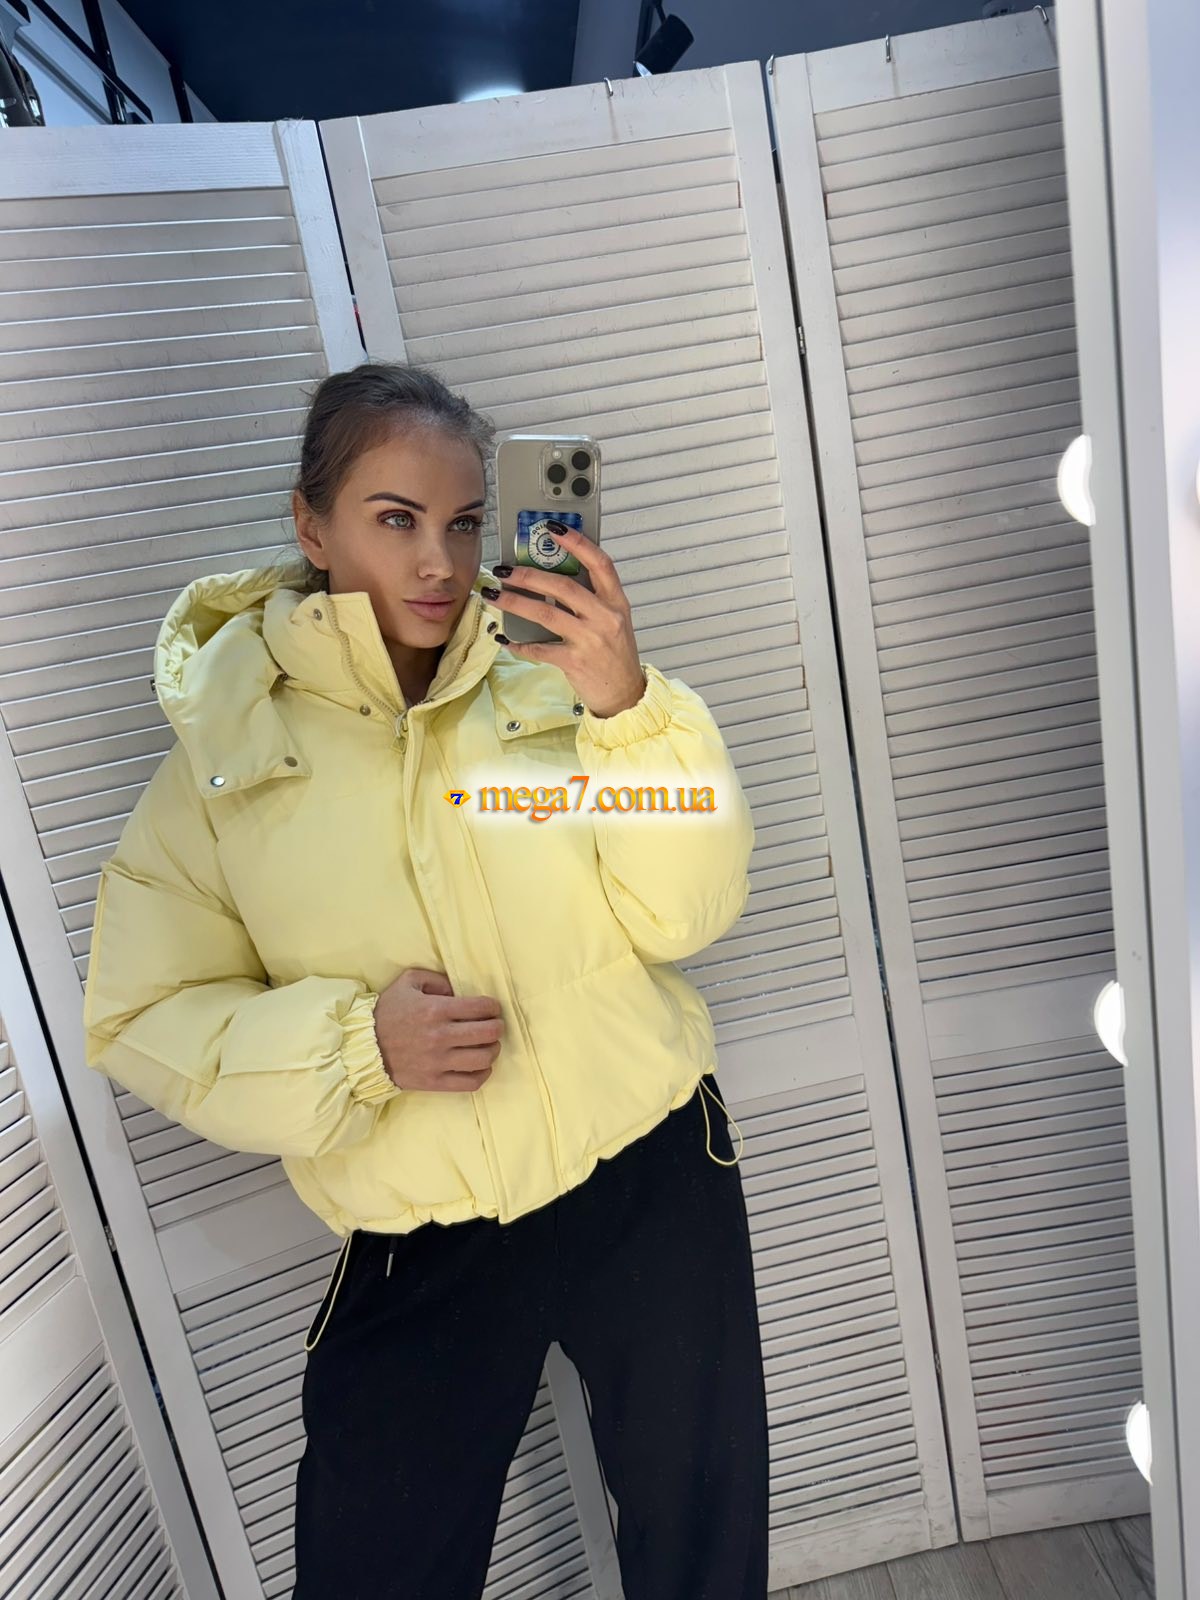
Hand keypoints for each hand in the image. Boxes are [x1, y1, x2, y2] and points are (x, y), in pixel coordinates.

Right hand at [373, 968, 503, 1091]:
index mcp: (435, 1009)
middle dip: (498, 1026)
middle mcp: (440, 1036)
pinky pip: (471, 1082)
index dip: (493, 1006)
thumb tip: (459, 990)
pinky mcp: (434, 1082)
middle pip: (488, 1033)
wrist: (363, 1048)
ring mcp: (438, 1062)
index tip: (492, 1008)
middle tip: (494, 1025)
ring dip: (493, 1049)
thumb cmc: (387, 1013)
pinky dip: (483, 1074)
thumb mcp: (408, 982)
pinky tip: (481, 1065)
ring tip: (489, 1045)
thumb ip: (436, 979)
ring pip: (484, 1058)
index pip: (481, 1007)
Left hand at [487, 527, 646, 717]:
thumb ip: (592, 601)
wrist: (625, 695)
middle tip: (505, 569)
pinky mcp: (575, 661)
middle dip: (528, 574)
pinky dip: (519, 643)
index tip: (554, 529)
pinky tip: (505, 638)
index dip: (577, 542)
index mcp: (617, 603)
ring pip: (546, 613)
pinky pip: (540, 648)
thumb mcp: (614, 622)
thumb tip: (553, 579)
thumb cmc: (616, 657)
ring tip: (494, 595)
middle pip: (563, 585)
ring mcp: (590, 639)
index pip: (600, 563)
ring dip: (515, 602)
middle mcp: (605, 617)